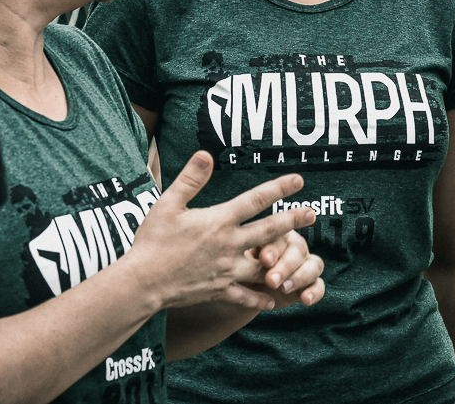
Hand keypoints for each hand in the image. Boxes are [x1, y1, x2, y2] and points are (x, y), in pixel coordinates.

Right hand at [123, 151, 317, 310]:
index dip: (279, 188)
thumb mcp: (168, 204)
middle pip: (269, 230)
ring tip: (301, 256)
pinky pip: (245, 296)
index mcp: (219, 221)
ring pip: (264, 264)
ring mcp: (226, 270)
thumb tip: (206, 154)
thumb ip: (191, 179)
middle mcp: (229, 245)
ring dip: (284, 260)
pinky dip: (260, 298)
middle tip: (313, 214)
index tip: (299, 180)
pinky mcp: (219, 291)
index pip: (255, 200)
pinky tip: (273, 299)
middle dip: (293, 221)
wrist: (141, 283)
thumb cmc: (152, 241)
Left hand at [242, 230, 324, 309]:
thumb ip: (244, 258)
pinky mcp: (311, 283)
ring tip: (284, 289)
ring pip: (314, 265)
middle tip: (271, 281)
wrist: (242, 294)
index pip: (279, 236)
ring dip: (300, 277)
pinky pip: (319, 285)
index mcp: (275, 234)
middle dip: (286, 266)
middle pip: (299, 250)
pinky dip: (314, 292)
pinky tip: (305, 300)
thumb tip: (249, 256)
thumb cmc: (237, 272)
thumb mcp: (237, 264)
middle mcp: (294, 245)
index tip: (264, 261)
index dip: (274, 248)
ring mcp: (305, 264)